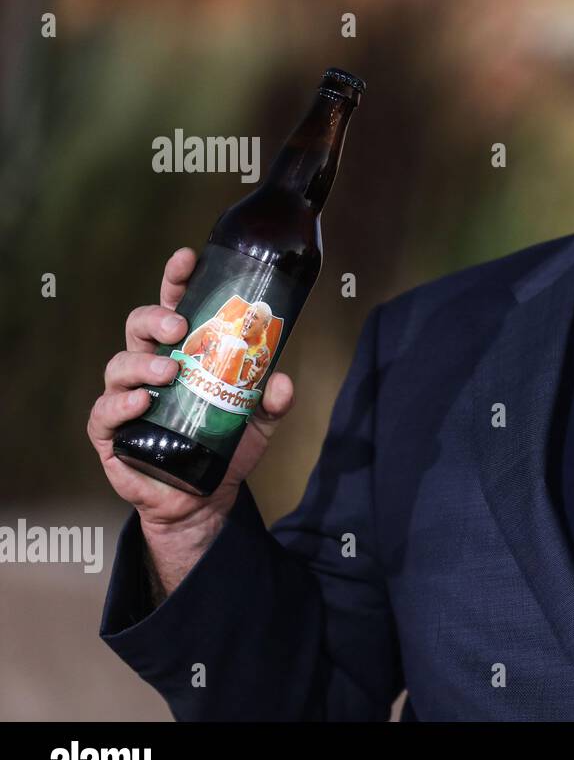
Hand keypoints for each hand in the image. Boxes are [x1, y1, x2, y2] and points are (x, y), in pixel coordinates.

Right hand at [86, 248, 295, 590]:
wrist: (202, 500)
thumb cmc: (223, 448)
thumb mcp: (259, 422)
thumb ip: (273, 401)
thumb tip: (282, 380)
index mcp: (183, 354)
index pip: (174, 307)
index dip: (176, 280)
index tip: (186, 258)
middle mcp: (150, 368)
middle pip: (139, 327)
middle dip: (155, 316)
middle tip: (179, 323)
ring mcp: (127, 399)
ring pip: (119, 365)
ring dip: (142, 362)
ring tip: (169, 370)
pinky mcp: (110, 434)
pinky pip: (105, 412)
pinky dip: (121, 405)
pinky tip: (142, 403)